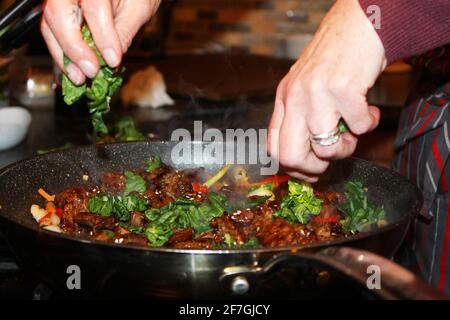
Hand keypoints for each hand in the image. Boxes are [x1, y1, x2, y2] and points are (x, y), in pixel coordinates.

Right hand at [41, 0, 159, 84]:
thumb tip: (111, 59)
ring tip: (79, 77)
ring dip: (63, 56)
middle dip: (73, 48)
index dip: (102, 36)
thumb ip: (124, 31)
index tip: (113, 60)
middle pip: (58, 15)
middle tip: (91, 71)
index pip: (93, 7)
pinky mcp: (58, 12)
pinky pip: (53, 32)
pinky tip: (74, 70)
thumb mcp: (138, 8)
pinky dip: (63, 54)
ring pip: (50, 26)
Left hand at [268, 0, 386, 181]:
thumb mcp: (306, 87)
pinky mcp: (343, 89)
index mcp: (284, 99)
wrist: (359, 23)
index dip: (294, 168)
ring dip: (346, 148)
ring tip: (354, 128)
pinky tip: (368, 108)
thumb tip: (308, 158)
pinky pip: (360, 128)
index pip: (273, 148)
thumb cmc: (336, 58)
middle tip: (333, 155)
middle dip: (315, 168)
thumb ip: (301, 116)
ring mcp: (316, 93)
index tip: (313, 170)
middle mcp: (294, 97)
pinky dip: (370, 124)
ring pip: (325, 150)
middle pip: (289, 157)